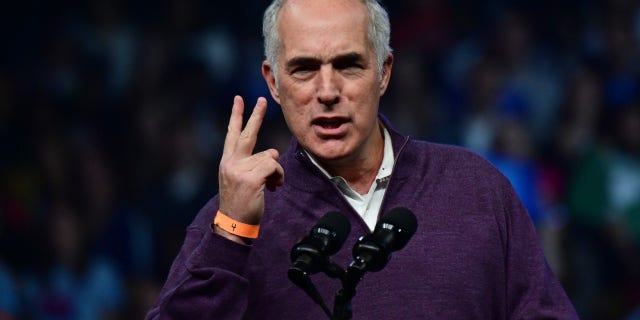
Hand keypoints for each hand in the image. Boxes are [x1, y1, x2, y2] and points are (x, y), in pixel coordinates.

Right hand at [217, 96, 283, 231]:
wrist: (233, 224)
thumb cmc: (240, 204)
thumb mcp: (241, 180)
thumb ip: (252, 164)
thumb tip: (271, 156)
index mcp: (227, 162)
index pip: (232, 134)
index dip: (236, 116)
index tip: (239, 100)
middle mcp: (231, 162)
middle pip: (248, 133)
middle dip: (256, 115)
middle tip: (261, 99)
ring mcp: (239, 169)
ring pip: (269, 156)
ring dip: (275, 172)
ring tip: (270, 185)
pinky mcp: (251, 177)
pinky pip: (274, 167)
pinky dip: (278, 177)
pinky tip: (273, 188)